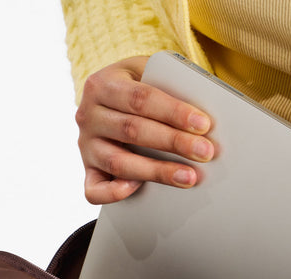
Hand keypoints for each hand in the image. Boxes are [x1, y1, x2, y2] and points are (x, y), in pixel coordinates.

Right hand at [75, 56, 215, 203]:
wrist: (106, 98)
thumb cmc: (135, 87)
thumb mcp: (147, 72)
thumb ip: (168, 84)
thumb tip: (200, 115)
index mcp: (102, 85)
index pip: (141, 98)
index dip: (173, 112)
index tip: (202, 124)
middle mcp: (88, 115)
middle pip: (133, 131)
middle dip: (173, 142)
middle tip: (204, 152)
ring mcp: (86, 146)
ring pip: (119, 163)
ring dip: (156, 172)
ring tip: (188, 177)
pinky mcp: (87, 171)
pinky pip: (94, 190)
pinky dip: (114, 194)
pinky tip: (138, 188)